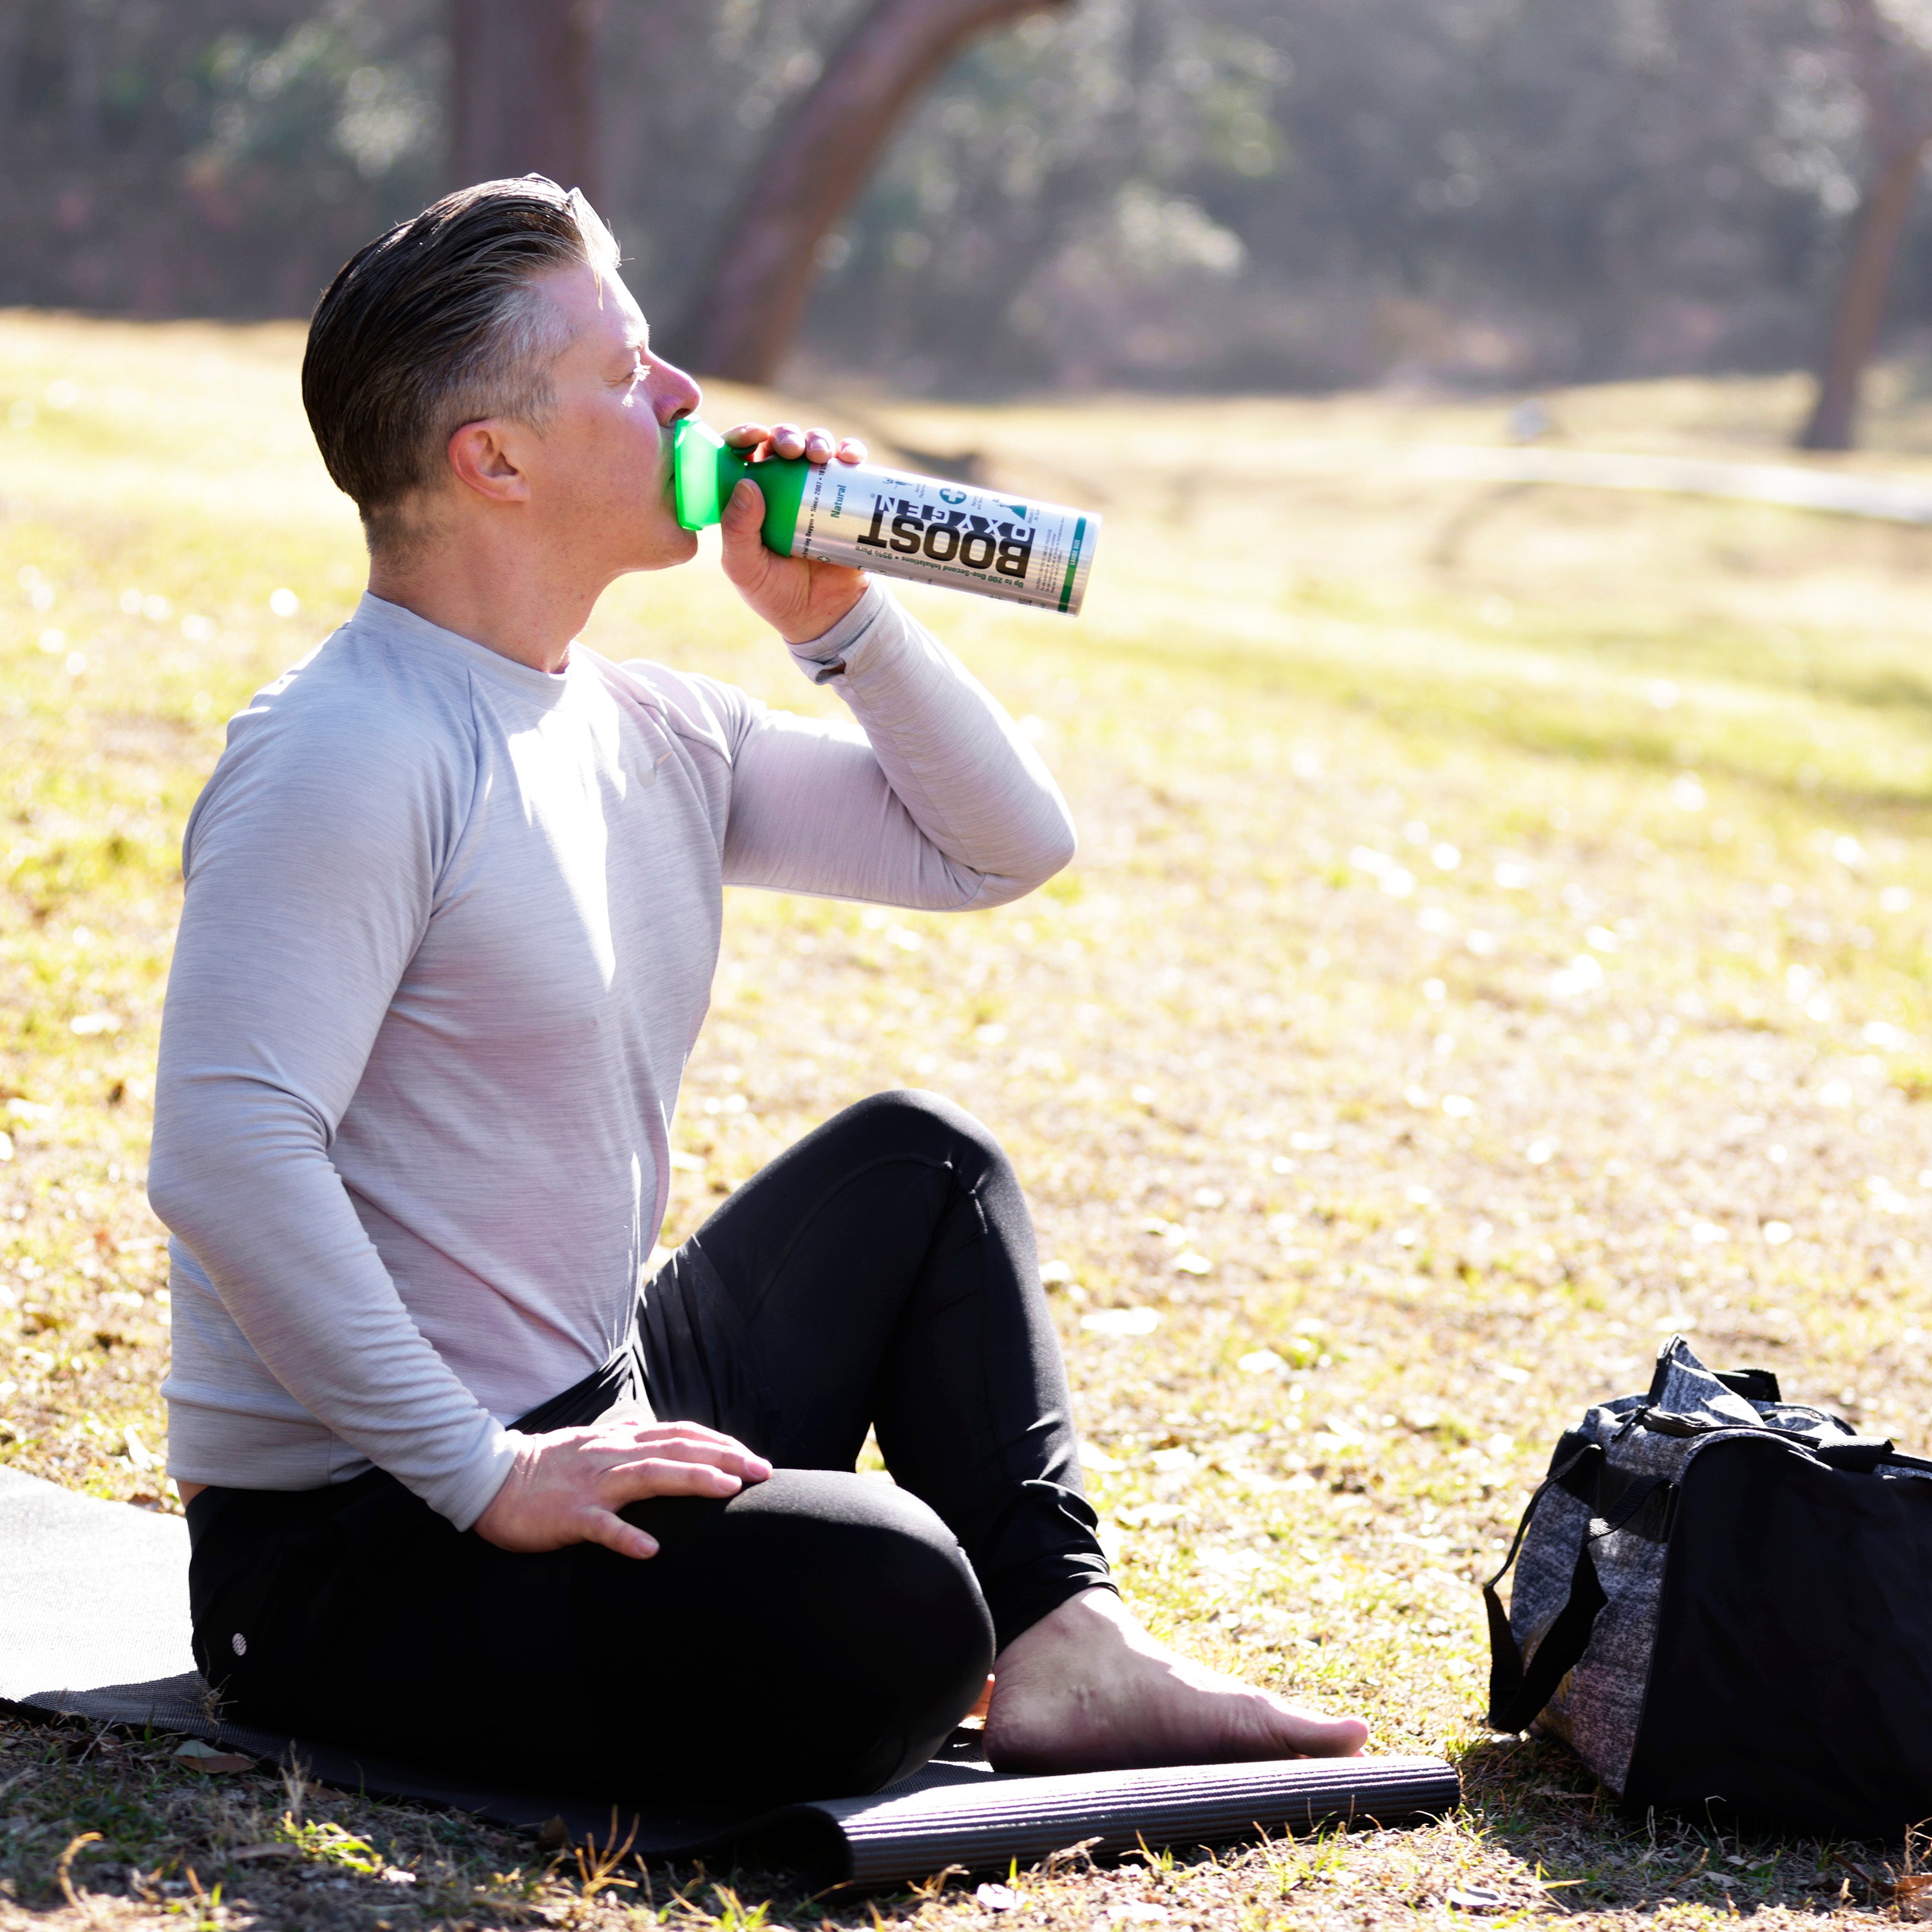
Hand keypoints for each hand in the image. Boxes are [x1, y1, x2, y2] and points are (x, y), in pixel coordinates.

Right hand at [473, 1414, 771, 1559]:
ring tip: (726, 1489)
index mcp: (620, 1441)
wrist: (490, 1478)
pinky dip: (626, 1537)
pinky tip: (651, 1551)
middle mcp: (613, 1456)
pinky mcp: (568, 1514)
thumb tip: (655, 1427)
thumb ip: (626, 1437)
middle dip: (723, 1457)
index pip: (681, 1434)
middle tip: (762, 1472)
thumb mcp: (593, 1444)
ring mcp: (592, 1484)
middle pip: (676, 1449)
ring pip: (647, 1476)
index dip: (720, 1443)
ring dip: (689, 1480)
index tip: (753, 1458)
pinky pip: (600, 1526)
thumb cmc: (547, 1466)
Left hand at [719, 420, 869, 644]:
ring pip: (815, 449)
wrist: (824, 616)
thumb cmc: (775, 593)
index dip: (743, 435)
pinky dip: (852, 453)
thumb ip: (738, 531)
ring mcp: (814, 490)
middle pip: (781, 444)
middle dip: (787, 436)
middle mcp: (780, 487)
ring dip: (818, 439)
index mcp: (748, 498)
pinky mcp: (845, 498)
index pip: (740, 455)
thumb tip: (748, 483)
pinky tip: (851, 458)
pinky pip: (850, 467)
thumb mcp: (746, 567)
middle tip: (793, 449)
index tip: (754, 434)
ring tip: (821, 454)